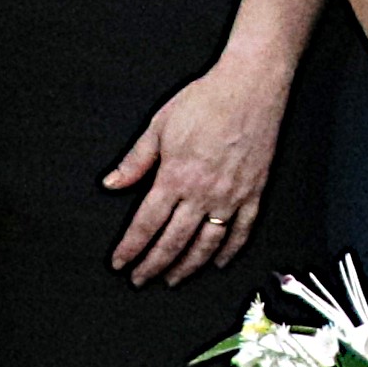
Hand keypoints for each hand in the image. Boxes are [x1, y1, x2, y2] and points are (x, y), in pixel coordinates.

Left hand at [105, 55, 288, 283]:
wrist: (251, 86)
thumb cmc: (207, 100)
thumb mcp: (159, 125)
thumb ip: (136, 160)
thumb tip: (112, 183)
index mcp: (176, 176)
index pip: (146, 224)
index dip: (131, 248)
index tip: (120, 263)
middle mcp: (203, 193)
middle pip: (173, 242)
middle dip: (153, 265)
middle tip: (140, 280)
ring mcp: (231, 196)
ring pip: (206, 245)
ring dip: (186, 267)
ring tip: (172, 279)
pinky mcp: (254, 193)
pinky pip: (241, 232)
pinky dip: (228, 252)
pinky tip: (217, 262)